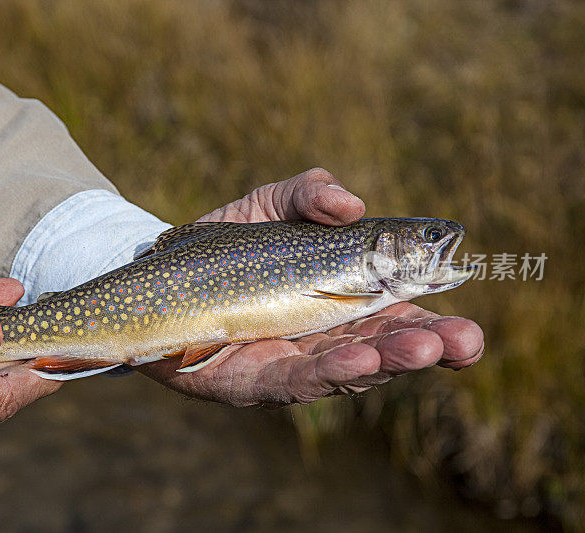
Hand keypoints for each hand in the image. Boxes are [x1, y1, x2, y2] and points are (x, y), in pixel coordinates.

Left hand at [139, 168, 483, 406]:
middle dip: (423, 347)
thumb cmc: (226, 243)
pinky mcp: (252, 383)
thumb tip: (352, 205)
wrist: (160, 273)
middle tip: (461, 342)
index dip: (434, 322)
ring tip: (417, 348)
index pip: (396, 315)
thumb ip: (311, 193)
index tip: (469, 327)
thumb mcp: (270, 204)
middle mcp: (323, 338)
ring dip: (385, 361)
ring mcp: (290, 363)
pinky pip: (294, 382)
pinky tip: (357, 361)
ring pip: (347, 370)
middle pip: (382, 349)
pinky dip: (328, 374)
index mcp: (340, 300)